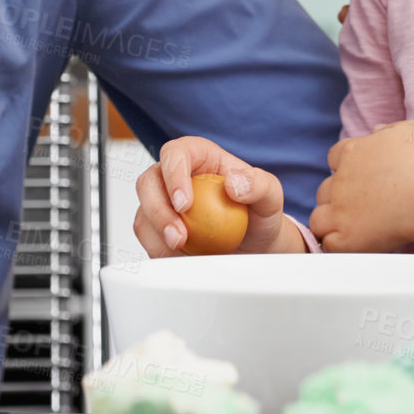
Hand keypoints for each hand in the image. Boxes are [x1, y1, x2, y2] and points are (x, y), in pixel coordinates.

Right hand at [134, 137, 302, 256]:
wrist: (253, 244)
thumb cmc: (258, 213)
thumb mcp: (271, 195)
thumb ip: (260, 184)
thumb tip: (233, 183)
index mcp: (197, 155)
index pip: (175, 154)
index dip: (173, 176)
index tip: (185, 205)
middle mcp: (173, 175)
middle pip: (148, 182)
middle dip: (158, 211)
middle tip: (179, 238)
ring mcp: (162, 201)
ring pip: (143, 212)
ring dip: (156, 236)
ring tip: (183, 252)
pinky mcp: (156, 226)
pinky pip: (147, 237)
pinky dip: (159, 251)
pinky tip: (181, 258)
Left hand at [310, 121, 413, 251]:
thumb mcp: (410, 131)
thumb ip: (388, 130)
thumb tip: (376, 132)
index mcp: (352, 152)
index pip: (334, 158)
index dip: (346, 169)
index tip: (361, 179)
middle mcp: (341, 180)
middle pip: (325, 190)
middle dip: (338, 198)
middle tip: (362, 207)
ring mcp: (340, 209)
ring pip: (319, 218)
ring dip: (332, 223)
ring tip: (355, 229)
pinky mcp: (347, 236)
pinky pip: (328, 243)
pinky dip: (337, 245)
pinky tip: (355, 245)